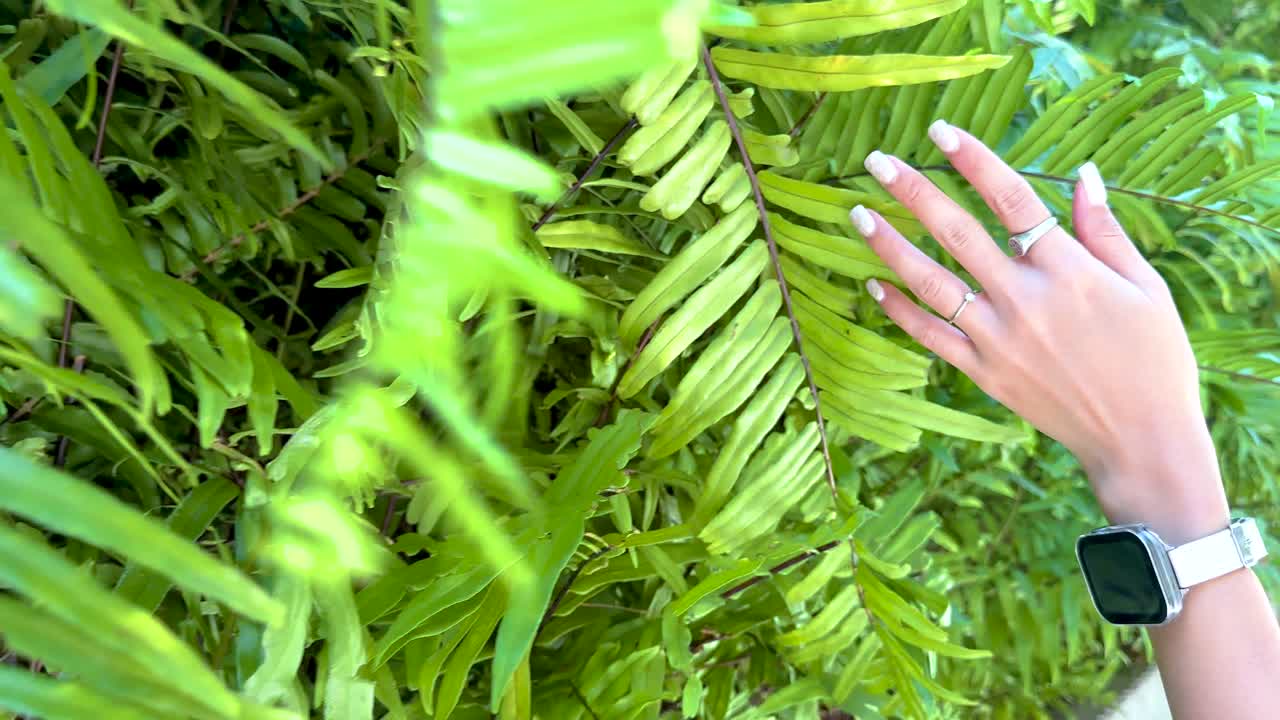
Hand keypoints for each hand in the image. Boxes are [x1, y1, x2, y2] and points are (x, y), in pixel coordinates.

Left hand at [851, 121, 1229, 543]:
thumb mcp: (1144, 287)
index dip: (975, 162)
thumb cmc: (1153, 358)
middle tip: (877, 162)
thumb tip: (1083, 174)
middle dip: (914, 193)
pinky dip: (899, 311)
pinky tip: (873, 284)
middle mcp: (1025, 300)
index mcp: (1069, 271)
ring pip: (931, 284)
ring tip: (857, 214)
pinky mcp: (983, 373)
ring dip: (890, 247)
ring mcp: (998, 339)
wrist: (1139, 438)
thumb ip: (1105, 230)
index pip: (1013, 201)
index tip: (941, 132)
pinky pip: (931, 336)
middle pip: (958, 234)